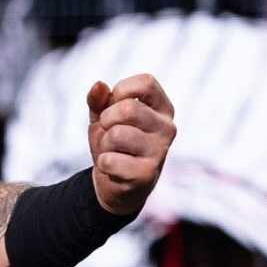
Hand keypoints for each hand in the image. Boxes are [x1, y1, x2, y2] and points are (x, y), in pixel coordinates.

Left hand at [85, 74, 174, 215]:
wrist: (116, 183)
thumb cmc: (114, 143)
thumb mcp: (104, 117)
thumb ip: (99, 100)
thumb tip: (99, 85)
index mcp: (162, 108)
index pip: (146, 83)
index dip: (121, 90)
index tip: (114, 104)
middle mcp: (167, 127)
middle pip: (128, 109)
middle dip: (107, 119)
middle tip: (109, 132)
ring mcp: (160, 151)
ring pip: (117, 134)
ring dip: (104, 143)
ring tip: (113, 151)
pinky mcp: (147, 174)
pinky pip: (110, 160)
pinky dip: (103, 163)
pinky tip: (114, 169)